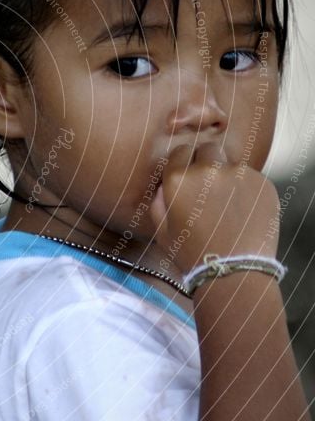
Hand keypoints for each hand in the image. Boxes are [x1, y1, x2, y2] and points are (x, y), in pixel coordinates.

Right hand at [148, 143, 279, 272]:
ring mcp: (239, 174)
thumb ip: (158, 202)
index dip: (182, 163)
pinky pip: (251, 178)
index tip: (186, 176)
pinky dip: (246, 189)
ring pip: (231, 164)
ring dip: (227, 176)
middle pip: (208, 150)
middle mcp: (209, 170)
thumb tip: (164, 186)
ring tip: (227, 204)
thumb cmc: (192, 254)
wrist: (234, 270)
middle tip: (207, 186)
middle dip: (206, 162)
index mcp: (179, 179)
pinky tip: (242, 212)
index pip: (180, 151)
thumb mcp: (161, 230)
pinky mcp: (263, 183)